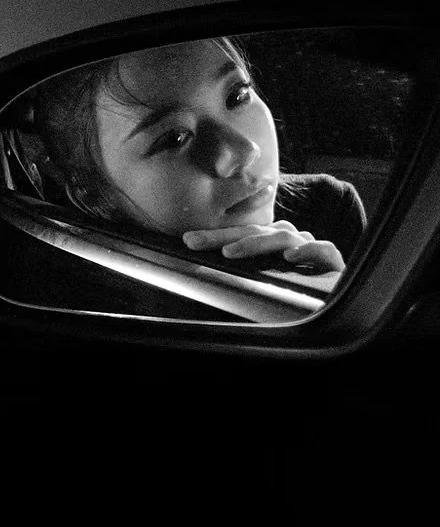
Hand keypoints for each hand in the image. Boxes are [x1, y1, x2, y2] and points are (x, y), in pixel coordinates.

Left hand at [183, 220, 344, 272]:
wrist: (339, 295)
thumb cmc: (298, 288)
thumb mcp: (265, 280)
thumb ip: (243, 276)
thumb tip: (206, 280)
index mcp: (272, 242)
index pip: (240, 234)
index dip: (215, 236)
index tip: (187, 241)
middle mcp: (289, 240)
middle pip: (255, 231)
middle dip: (222, 236)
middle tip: (194, 242)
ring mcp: (310, 247)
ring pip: (284, 236)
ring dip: (256, 243)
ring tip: (231, 252)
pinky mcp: (333, 261)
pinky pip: (323, 250)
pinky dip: (308, 251)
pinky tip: (291, 257)